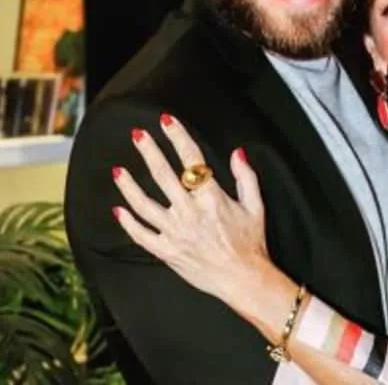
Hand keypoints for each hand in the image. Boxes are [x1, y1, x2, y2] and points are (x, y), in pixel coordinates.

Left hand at [111, 114, 269, 311]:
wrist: (244, 279)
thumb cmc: (252, 244)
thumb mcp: (256, 207)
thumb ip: (246, 177)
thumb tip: (238, 152)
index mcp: (211, 199)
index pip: (191, 160)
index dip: (178, 137)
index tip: (167, 122)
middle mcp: (189, 212)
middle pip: (163, 175)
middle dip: (148, 152)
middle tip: (137, 135)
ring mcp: (175, 233)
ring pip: (144, 205)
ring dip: (129, 186)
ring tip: (118, 172)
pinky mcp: (167, 251)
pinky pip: (141, 235)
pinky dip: (128, 223)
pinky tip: (119, 210)